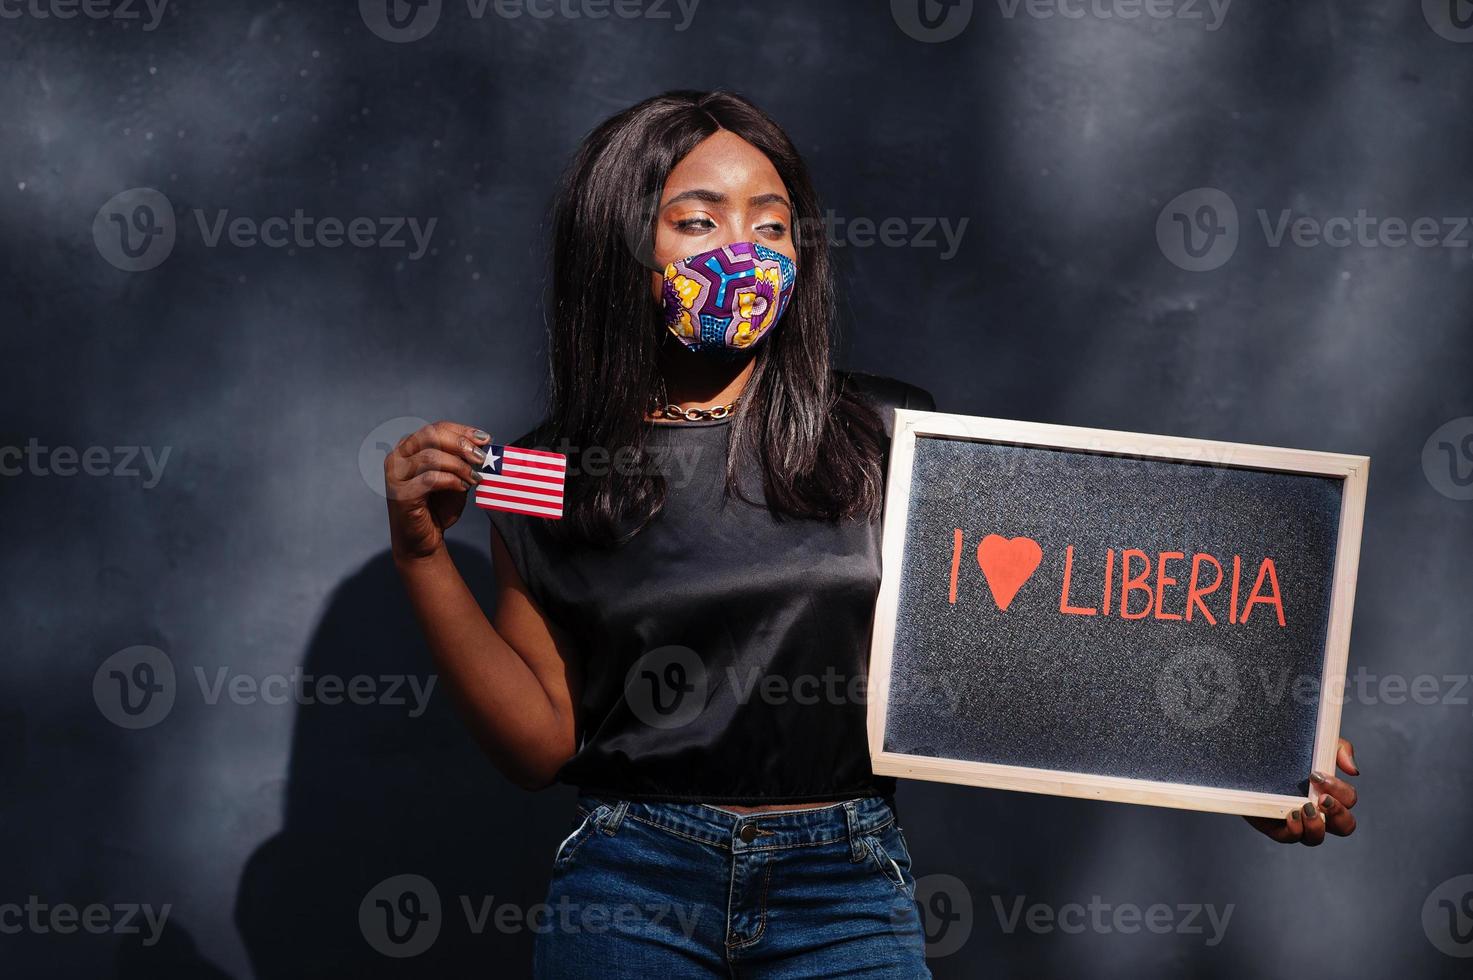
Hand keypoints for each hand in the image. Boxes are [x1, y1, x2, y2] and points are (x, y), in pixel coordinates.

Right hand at [384, 421, 489, 560]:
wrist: (424, 541)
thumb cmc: (438, 507)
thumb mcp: (455, 477)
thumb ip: (463, 460)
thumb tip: (484, 444)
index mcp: (410, 447)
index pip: (436, 428)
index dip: (463, 431)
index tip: (485, 439)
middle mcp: (398, 457)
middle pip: (431, 435)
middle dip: (461, 444)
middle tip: (481, 458)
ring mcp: (395, 475)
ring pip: (431, 457)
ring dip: (460, 466)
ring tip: (474, 479)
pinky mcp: (400, 494)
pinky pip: (430, 479)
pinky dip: (452, 481)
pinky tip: (463, 488)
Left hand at [1243, 737, 1358, 845]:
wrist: (1247, 754)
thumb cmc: (1287, 750)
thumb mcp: (1314, 743)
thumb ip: (1338, 749)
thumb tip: (1353, 770)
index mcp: (1330, 792)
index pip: (1349, 800)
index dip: (1341, 791)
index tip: (1318, 776)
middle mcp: (1318, 811)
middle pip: (1344, 826)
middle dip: (1338, 813)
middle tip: (1322, 798)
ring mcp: (1298, 821)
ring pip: (1317, 838)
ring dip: (1316, 825)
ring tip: (1306, 807)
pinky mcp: (1275, 826)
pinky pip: (1290, 838)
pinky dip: (1295, 830)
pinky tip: (1292, 815)